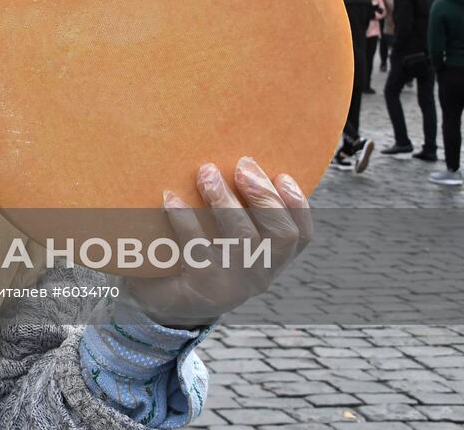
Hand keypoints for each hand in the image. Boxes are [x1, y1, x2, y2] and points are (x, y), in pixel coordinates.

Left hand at [119, 158, 311, 327]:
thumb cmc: (195, 255)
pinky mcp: (204, 289)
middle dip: (263, 195)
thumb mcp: (221, 235)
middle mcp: (260, 275)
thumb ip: (237, 207)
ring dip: (225, 200)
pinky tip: (169, 198)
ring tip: (205, 172)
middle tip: (241, 164)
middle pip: (281, 234)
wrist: (162, 303)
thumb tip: (238, 160)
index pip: (301, 235)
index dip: (299, 204)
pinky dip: (185, 220)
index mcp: (270, 259)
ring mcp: (235, 285)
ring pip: (243, 238)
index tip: (281, 173)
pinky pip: (199, 249)